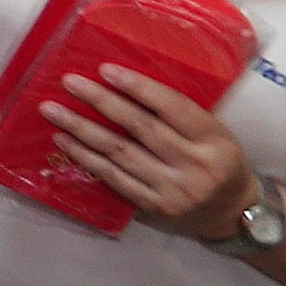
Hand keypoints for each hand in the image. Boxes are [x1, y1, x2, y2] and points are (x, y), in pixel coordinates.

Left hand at [41, 66, 259, 243]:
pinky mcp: (154, 208)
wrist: (233, 215)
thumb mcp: (215, 135)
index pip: (173, 107)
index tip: (105, 69)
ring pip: (120, 154)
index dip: (138, 87)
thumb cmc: (218, 162)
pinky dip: (86, 158)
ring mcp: (173, 190)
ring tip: (52, 110)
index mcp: (214, 140)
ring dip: (82, 129)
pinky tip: (65, 141)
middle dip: (101, 102)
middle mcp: (195, 165)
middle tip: (69, 82)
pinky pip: (114, 179)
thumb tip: (125, 83)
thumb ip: (180, 115)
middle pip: (140, 128)